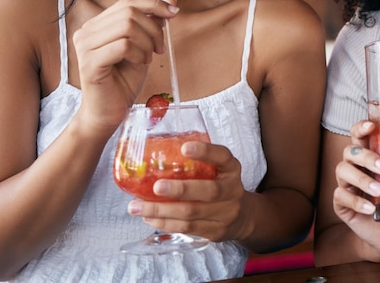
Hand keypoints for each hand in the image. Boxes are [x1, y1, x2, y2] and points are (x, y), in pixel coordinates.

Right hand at [73, 0, 177, 133]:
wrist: (108, 113)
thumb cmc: (123, 81)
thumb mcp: (143, 46)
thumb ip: (153, 23)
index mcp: (97, 25)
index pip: (127, 2)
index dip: (153, 4)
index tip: (174, 12)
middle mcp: (86, 31)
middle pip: (129, 12)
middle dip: (153, 28)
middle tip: (159, 48)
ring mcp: (85, 46)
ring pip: (127, 27)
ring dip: (147, 42)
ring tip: (148, 58)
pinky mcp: (89, 63)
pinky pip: (123, 46)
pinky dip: (139, 54)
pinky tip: (139, 64)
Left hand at [129, 140, 248, 241]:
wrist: (242, 217)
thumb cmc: (221, 186)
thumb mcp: (219, 170)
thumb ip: (199, 162)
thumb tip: (157, 150)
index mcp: (231, 169)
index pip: (222, 157)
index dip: (205, 152)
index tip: (185, 148)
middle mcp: (232, 191)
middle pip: (208, 191)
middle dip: (180, 189)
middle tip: (157, 186)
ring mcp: (225, 214)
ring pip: (191, 214)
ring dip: (161, 211)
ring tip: (136, 207)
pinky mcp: (215, 232)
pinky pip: (186, 228)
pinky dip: (165, 223)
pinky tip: (148, 217)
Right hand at [333, 120, 379, 258]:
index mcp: (367, 156)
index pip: (358, 135)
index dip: (361, 127)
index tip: (372, 126)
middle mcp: (353, 166)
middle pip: (350, 151)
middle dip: (366, 156)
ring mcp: (345, 184)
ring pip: (343, 170)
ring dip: (362, 179)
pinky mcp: (341, 203)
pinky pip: (341, 196)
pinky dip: (356, 201)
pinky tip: (370, 207)